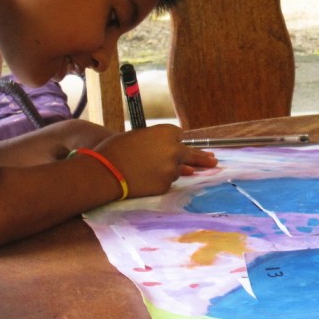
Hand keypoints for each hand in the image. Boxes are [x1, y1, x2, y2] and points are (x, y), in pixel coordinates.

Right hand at [97, 124, 216, 197]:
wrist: (105, 172)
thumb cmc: (115, 150)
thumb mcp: (137, 137)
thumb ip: (156, 141)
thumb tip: (169, 149)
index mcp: (165, 132)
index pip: (179, 135)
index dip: (174, 140)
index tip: (178, 145)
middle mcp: (173, 149)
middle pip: (192, 153)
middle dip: (202, 157)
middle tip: (213, 161)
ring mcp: (171, 169)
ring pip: (176, 169)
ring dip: (169, 170)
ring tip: (150, 170)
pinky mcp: (165, 185)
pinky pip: (167, 182)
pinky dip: (159, 181)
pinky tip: (144, 179)